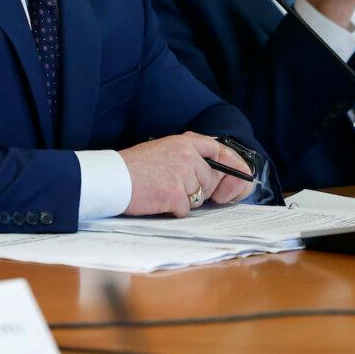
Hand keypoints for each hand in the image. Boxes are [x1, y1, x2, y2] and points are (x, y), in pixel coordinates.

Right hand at [118, 133, 254, 216]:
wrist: (111, 178)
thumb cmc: (132, 168)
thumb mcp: (161, 151)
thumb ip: (186, 157)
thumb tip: (210, 176)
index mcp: (183, 142)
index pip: (218, 150)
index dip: (232, 164)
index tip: (243, 175)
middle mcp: (186, 155)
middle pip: (208, 180)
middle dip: (196, 189)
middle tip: (169, 186)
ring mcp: (182, 174)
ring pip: (197, 197)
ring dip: (181, 200)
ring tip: (158, 190)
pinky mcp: (175, 193)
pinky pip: (184, 210)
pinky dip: (171, 210)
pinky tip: (156, 200)